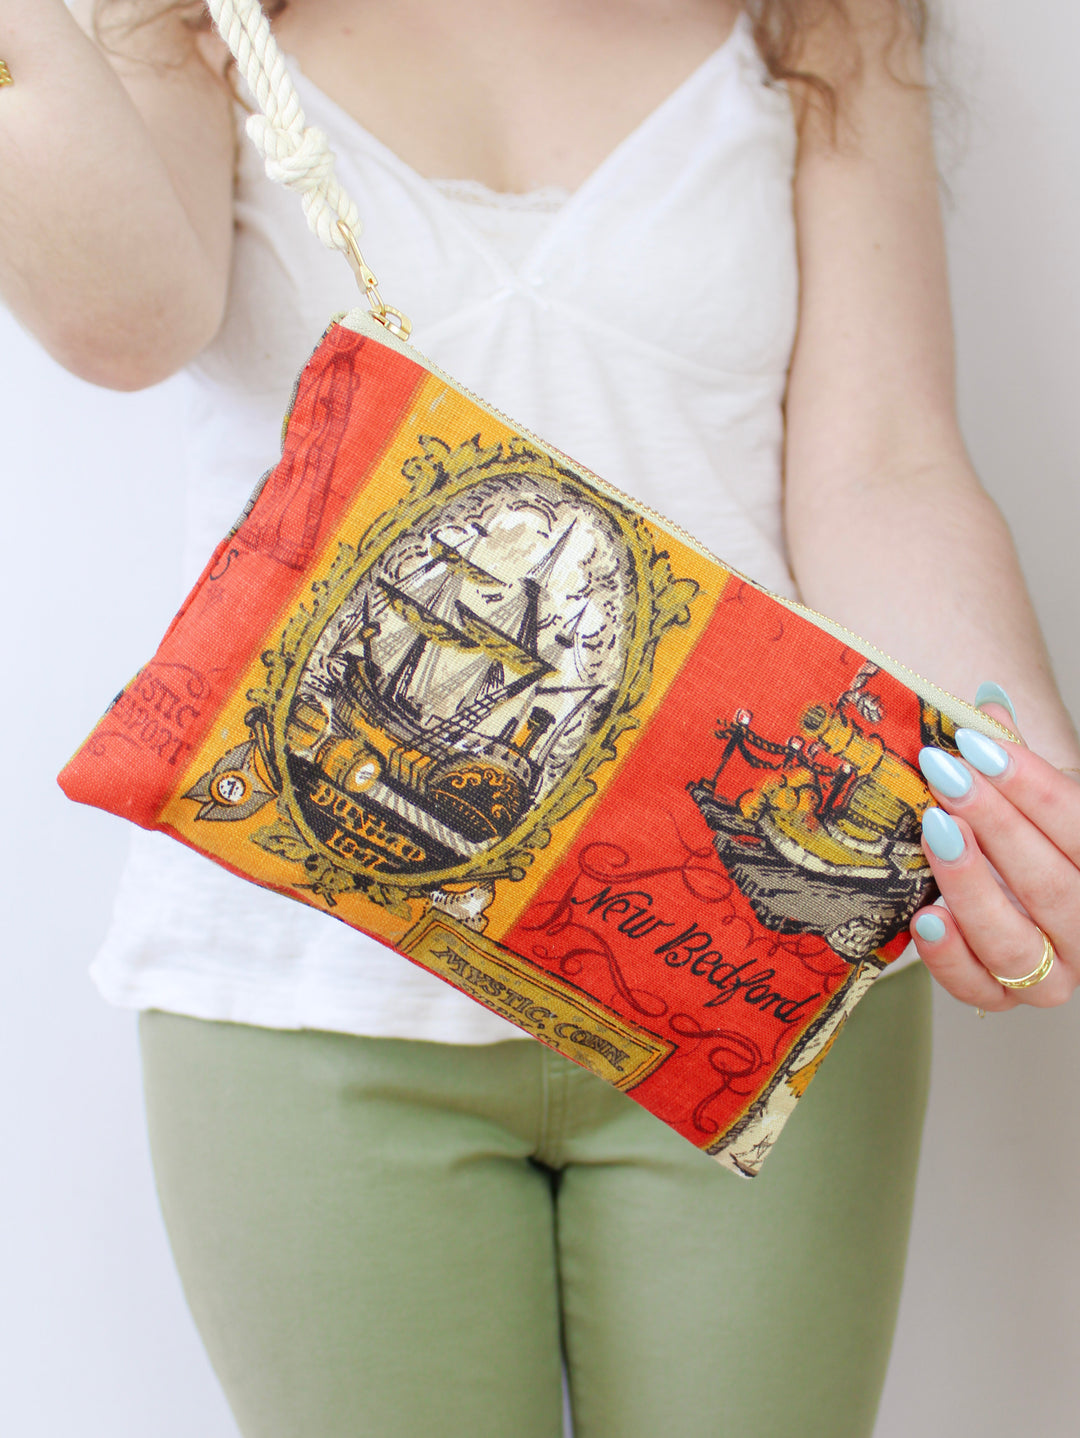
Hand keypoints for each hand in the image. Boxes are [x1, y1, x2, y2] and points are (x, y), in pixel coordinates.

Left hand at [908, 691, 1079, 1011]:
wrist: (1008, 889)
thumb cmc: (1021, 835)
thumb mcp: (1022, 794)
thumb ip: (1008, 755)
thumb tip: (986, 701)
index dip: (1031, 784)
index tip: (977, 744)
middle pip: (1053, 885)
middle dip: (996, 825)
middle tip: (945, 776)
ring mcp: (1051, 973)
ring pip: (1017, 943)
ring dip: (971, 885)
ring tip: (935, 833)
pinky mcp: (1002, 997)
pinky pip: (978, 989)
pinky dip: (950, 957)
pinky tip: (925, 916)